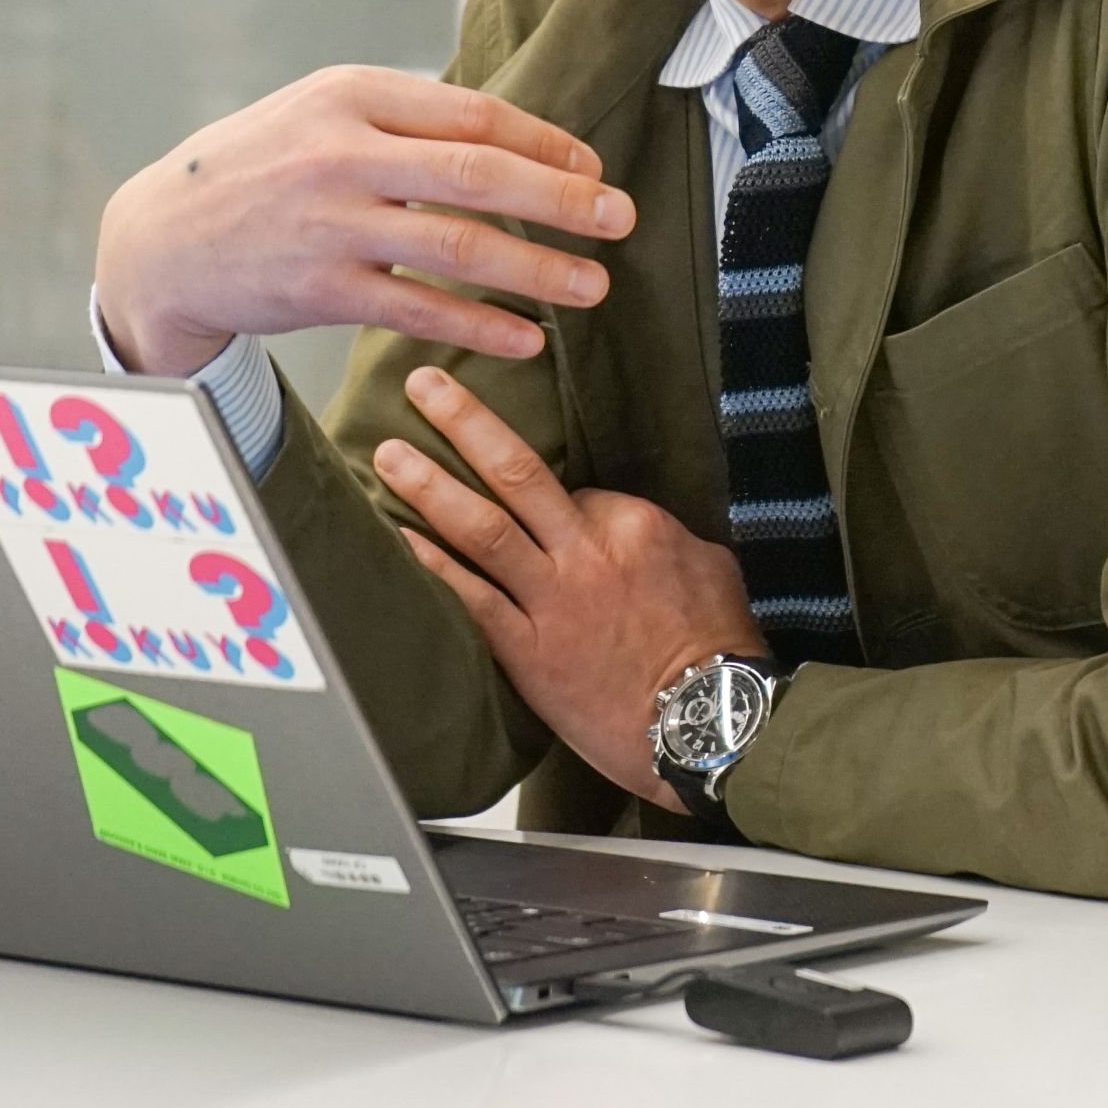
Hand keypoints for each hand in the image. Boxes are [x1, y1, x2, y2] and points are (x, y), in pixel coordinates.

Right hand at [93, 67, 635, 375]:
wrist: (159, 239)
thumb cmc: (261, 166)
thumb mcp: (320, 111)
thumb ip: (405, 116)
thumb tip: (513, 136)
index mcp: (352, 93)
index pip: (473, 113)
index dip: (544, 142)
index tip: (593, 167)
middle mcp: (343, 152)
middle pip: (477, 173)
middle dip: (560, 198)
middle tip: (621, 218)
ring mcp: (330, 223)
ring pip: (457, 246)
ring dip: (536, 270)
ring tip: (593, 286)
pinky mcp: (320, 289)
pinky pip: (419, 309)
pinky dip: (479, 325)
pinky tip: (526, 337)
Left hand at [376, 365, 767, 806]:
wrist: (705, 722)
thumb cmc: (718, 647)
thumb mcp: (712, 566)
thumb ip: (664, 538)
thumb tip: (635, 530)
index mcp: (635, 524)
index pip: (577, 486)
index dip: (552, 490)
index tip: (541, 499)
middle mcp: (585, 552)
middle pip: (516, 475)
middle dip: (464, 424)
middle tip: (423, 385)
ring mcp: (551, 601)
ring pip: (481, 528)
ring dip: (430, 485)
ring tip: (390, 452)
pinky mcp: (527, 651)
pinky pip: (472, 598)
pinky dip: (434, 564)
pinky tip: (400, 536)